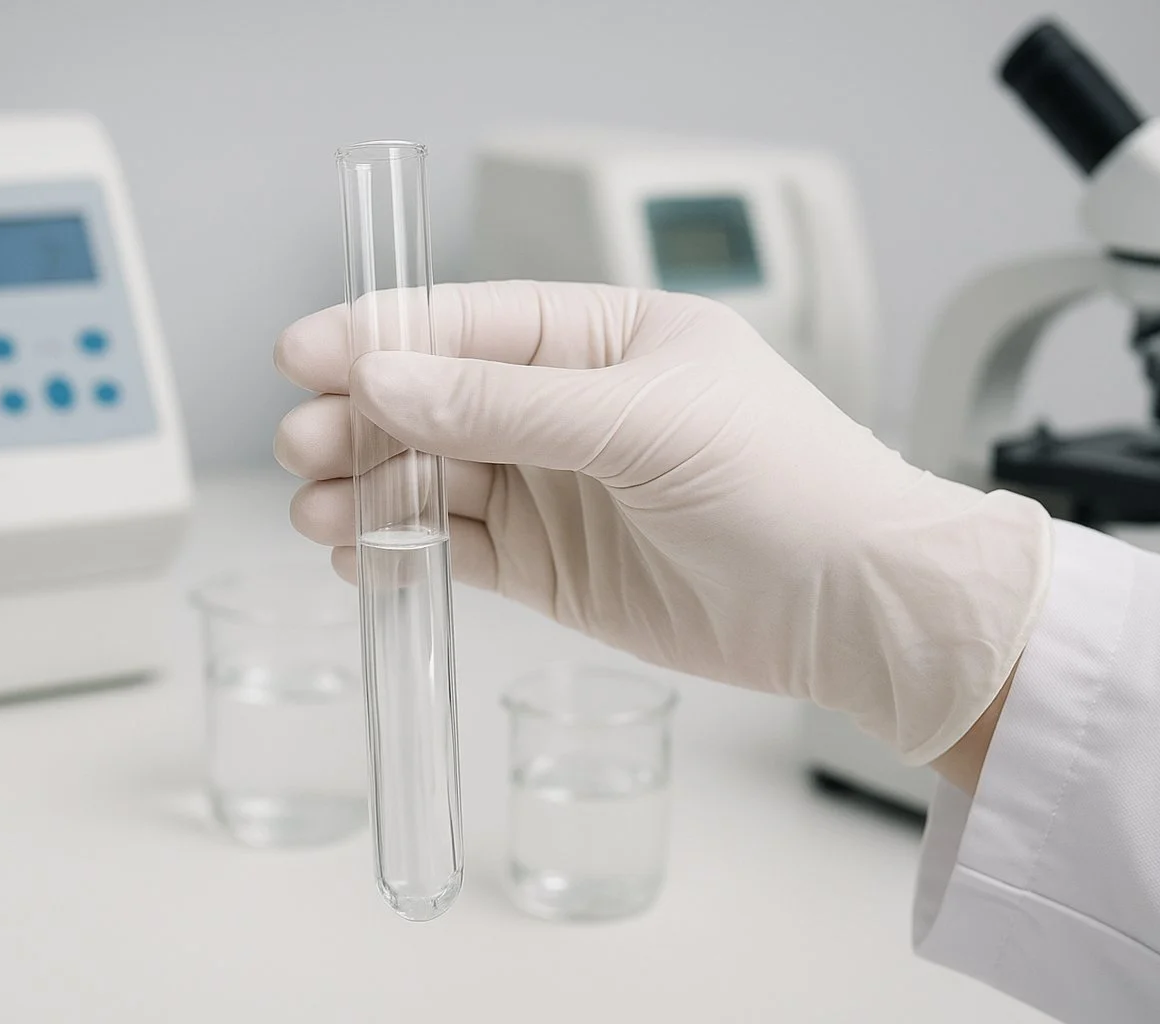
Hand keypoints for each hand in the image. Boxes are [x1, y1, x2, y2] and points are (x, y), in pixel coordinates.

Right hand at [274, 282, 1050, 763]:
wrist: (854, 608)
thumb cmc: (786, 483)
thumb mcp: (644, 422)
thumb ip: (509, 405)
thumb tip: (386, 377)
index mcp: (600, 338)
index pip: (468, 322)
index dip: (382, 333)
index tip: (305, 351)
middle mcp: (566, 407)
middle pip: (432, 400)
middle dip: (362, 418)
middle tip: (306, 442)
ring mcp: (553, 489)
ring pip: (430, 477)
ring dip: (367, 488)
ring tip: (320, 510)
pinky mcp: (548, 567)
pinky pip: (452, 548)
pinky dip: (399, 550)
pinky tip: (359, 555)